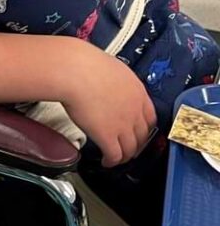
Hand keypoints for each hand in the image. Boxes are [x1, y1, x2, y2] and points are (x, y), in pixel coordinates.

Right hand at [62, 43, 156, 166]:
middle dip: (137, 144)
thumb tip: (109, 83)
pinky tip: (106, 161)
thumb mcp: (110, 68)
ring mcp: (123, 125)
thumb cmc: (84, 64)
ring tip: (118, 158)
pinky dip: (112, 161)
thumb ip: (116, 81)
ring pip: (130, 149)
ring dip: (125, 156)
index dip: (145, 128)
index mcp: (137, 91)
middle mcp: (134, 110)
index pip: (150, 117)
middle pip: (143, 136)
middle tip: (130, 147)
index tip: (140, 132)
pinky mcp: (107, 136)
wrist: (74, 71)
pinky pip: (115, 155)